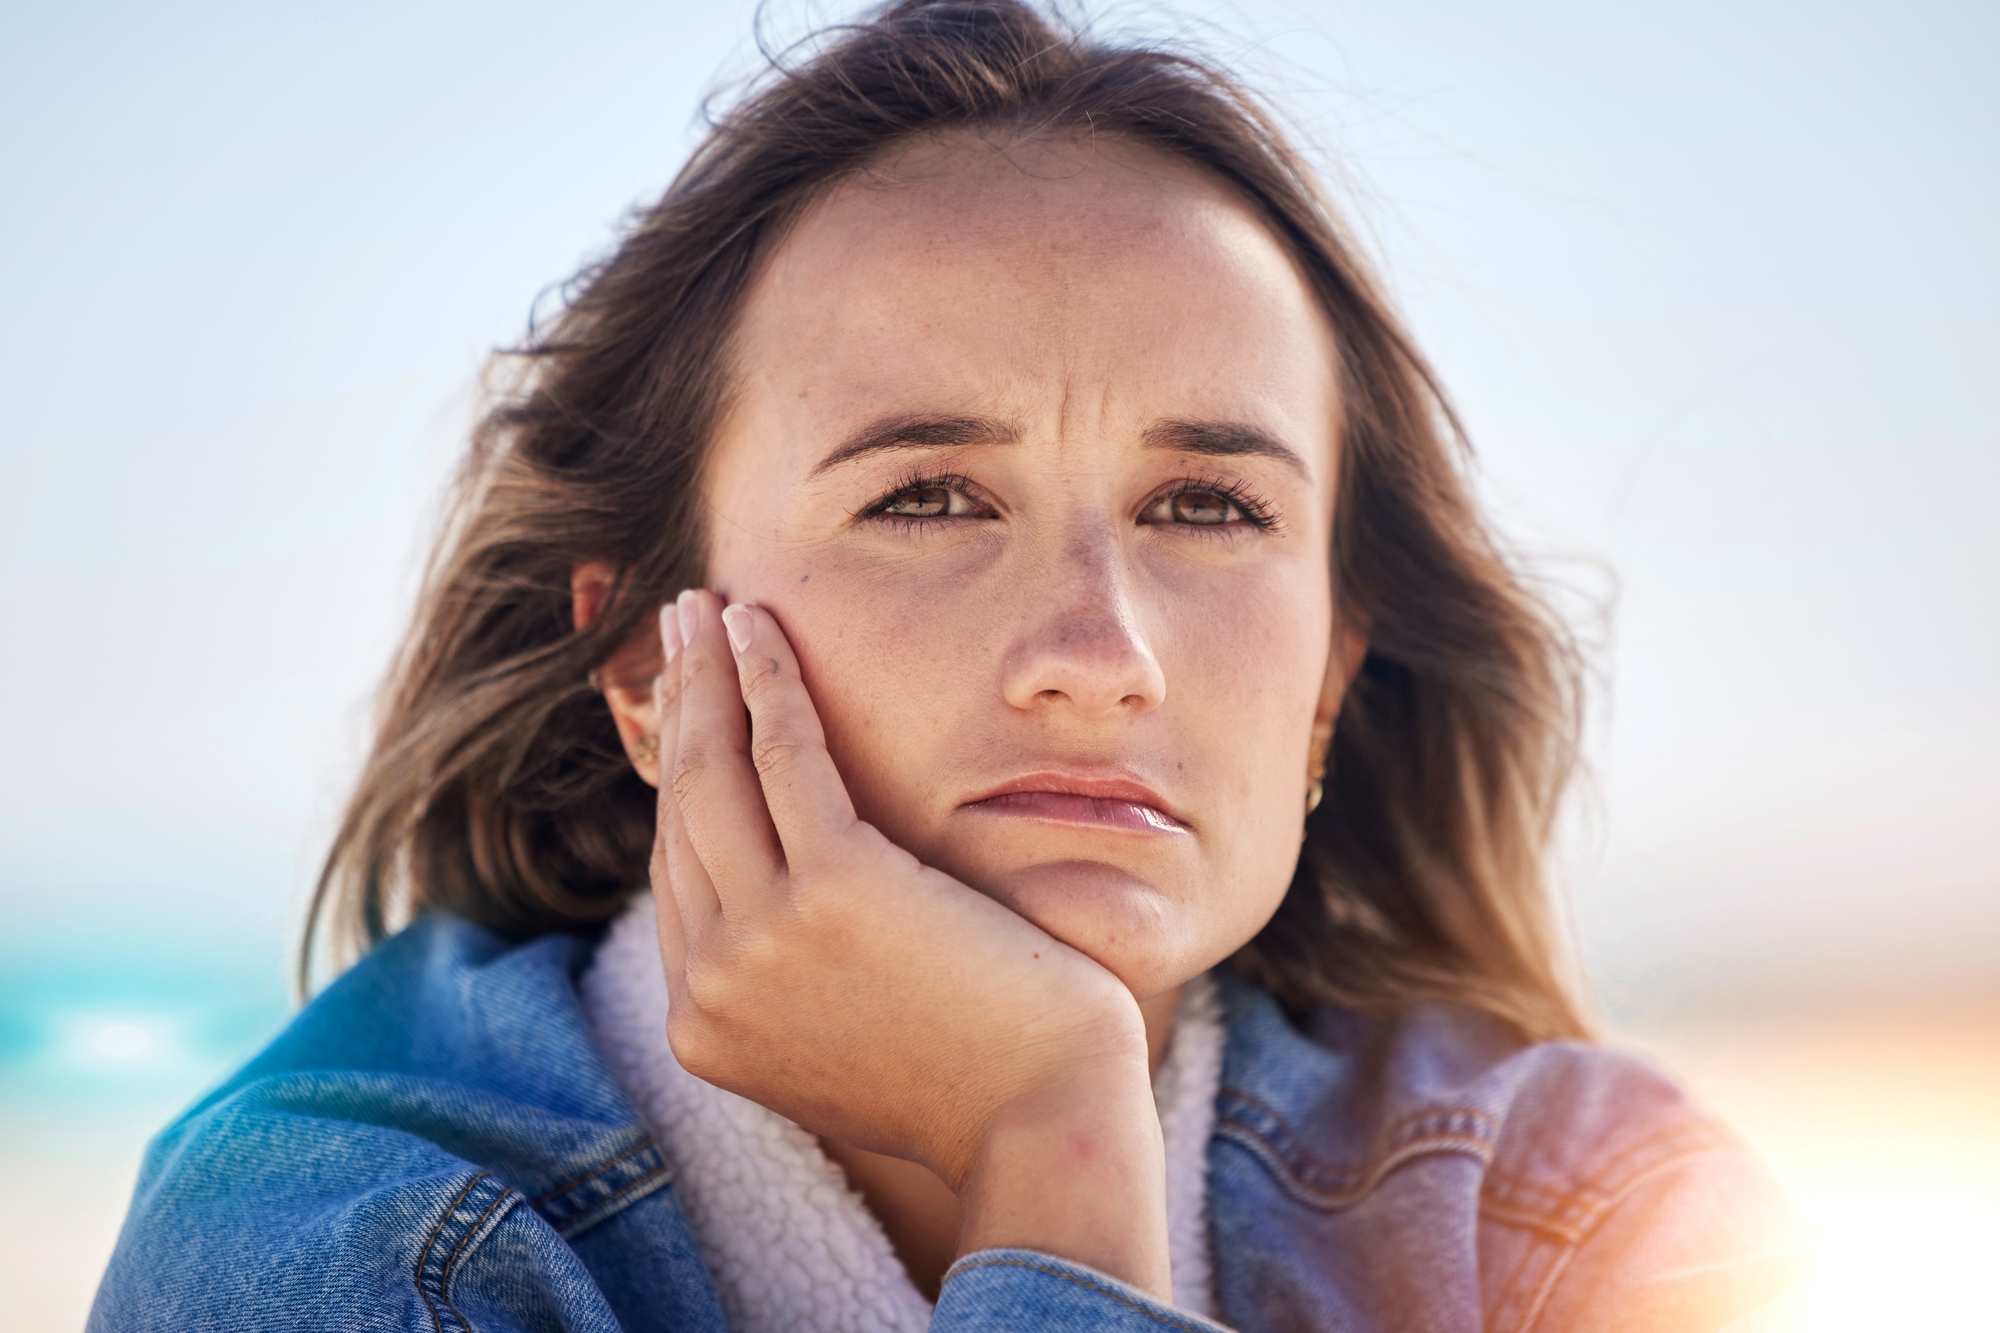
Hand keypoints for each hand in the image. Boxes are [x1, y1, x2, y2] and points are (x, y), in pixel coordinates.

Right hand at [649, 589, 1170, 1297]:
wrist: (1044, 1121)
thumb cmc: (972, 1077)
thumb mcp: (843, 1034)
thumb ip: (791, 974)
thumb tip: (778, 903)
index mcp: (706, 1024)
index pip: (678, 872)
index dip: (683, 776)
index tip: (692, 709)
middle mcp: (711, 985)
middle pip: (681, 811)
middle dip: (676, 707)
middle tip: (679, 628)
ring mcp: (761, 939)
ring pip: (711, 772)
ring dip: (705, 675)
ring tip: (706, 607)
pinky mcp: (830, 889)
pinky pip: (783, 756)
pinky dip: (767, 680)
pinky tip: (760, 626)